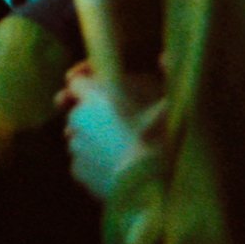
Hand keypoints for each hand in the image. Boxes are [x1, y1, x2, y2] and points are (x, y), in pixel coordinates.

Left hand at [59, 62, 160, 199]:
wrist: (148, 187)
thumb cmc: (160, 141)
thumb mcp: (169, 104)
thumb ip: (167, 76)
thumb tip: (165, 56)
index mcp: (96, 96)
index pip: (76, 81)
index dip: (85, 82)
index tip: (96, 87)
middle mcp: (79, 118)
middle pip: (78, 111)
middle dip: (92, 114)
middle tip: (118, 122)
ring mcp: (75, 146)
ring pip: (80, 137)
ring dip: (94, 139)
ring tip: (122, 147)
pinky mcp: (77, 171)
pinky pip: (83, 161)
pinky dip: (95, 162)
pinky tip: (118, 166)